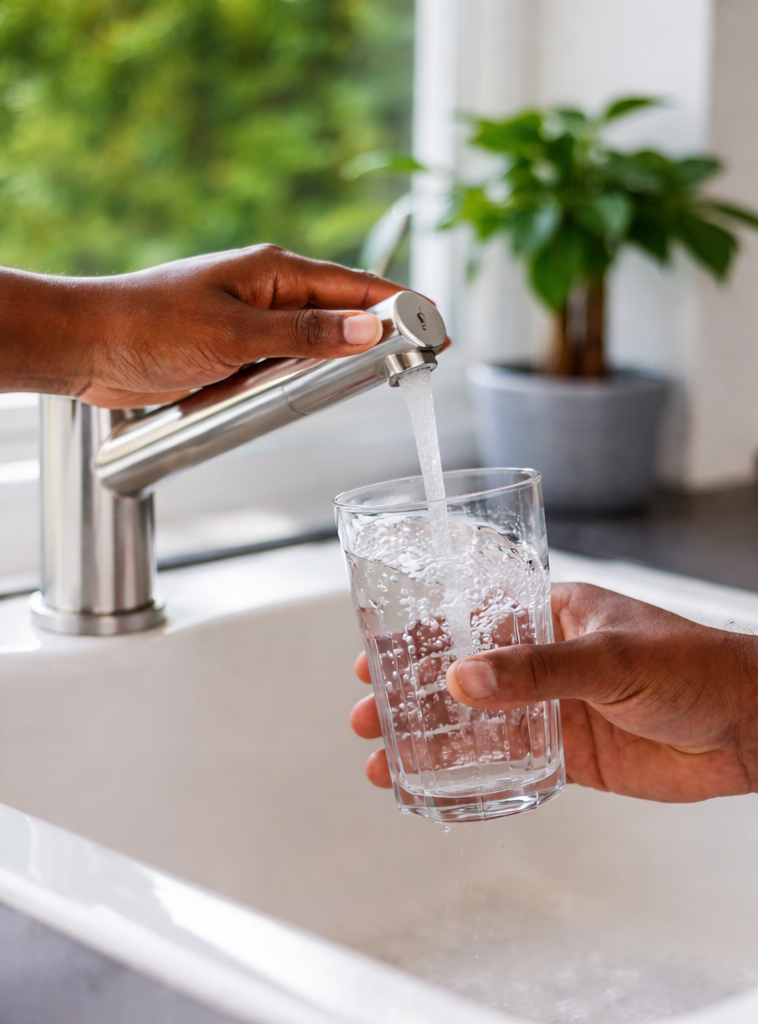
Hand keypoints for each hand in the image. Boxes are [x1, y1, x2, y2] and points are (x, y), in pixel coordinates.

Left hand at [0, 245, 399, 407]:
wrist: (88, 346)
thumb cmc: (150, 324)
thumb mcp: (235, 332)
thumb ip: (304, 334)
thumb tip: (368, 328)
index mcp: (275, 271)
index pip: (357, 286)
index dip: (402, 306)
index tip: (438, 328)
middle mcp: (271, 294)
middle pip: (345, 314)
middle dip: (382, 337)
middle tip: (419, 364)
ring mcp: (256, 326)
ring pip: (319, 345)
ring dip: (342, 363)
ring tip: (380, 380)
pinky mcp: (239, 355)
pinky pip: (288, 367)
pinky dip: (308, 381)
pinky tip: (320, 395)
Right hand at [351, 583, 757, 801]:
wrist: (750, 728)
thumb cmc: (694, 665)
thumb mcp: (609, 656)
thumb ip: (538, 670)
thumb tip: (464, 679)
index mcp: (549, 615)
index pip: (469, 621)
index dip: (418, 638)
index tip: (375, 653)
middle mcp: (544, 660)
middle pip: (460, 677)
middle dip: (410, 696)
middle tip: (366, 716)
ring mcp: (553, 708)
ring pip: (477, 725)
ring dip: (430, 741)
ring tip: (383, 762)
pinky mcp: (569, 754)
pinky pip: (509, 765)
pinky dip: (471, 777)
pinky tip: (438, 787)